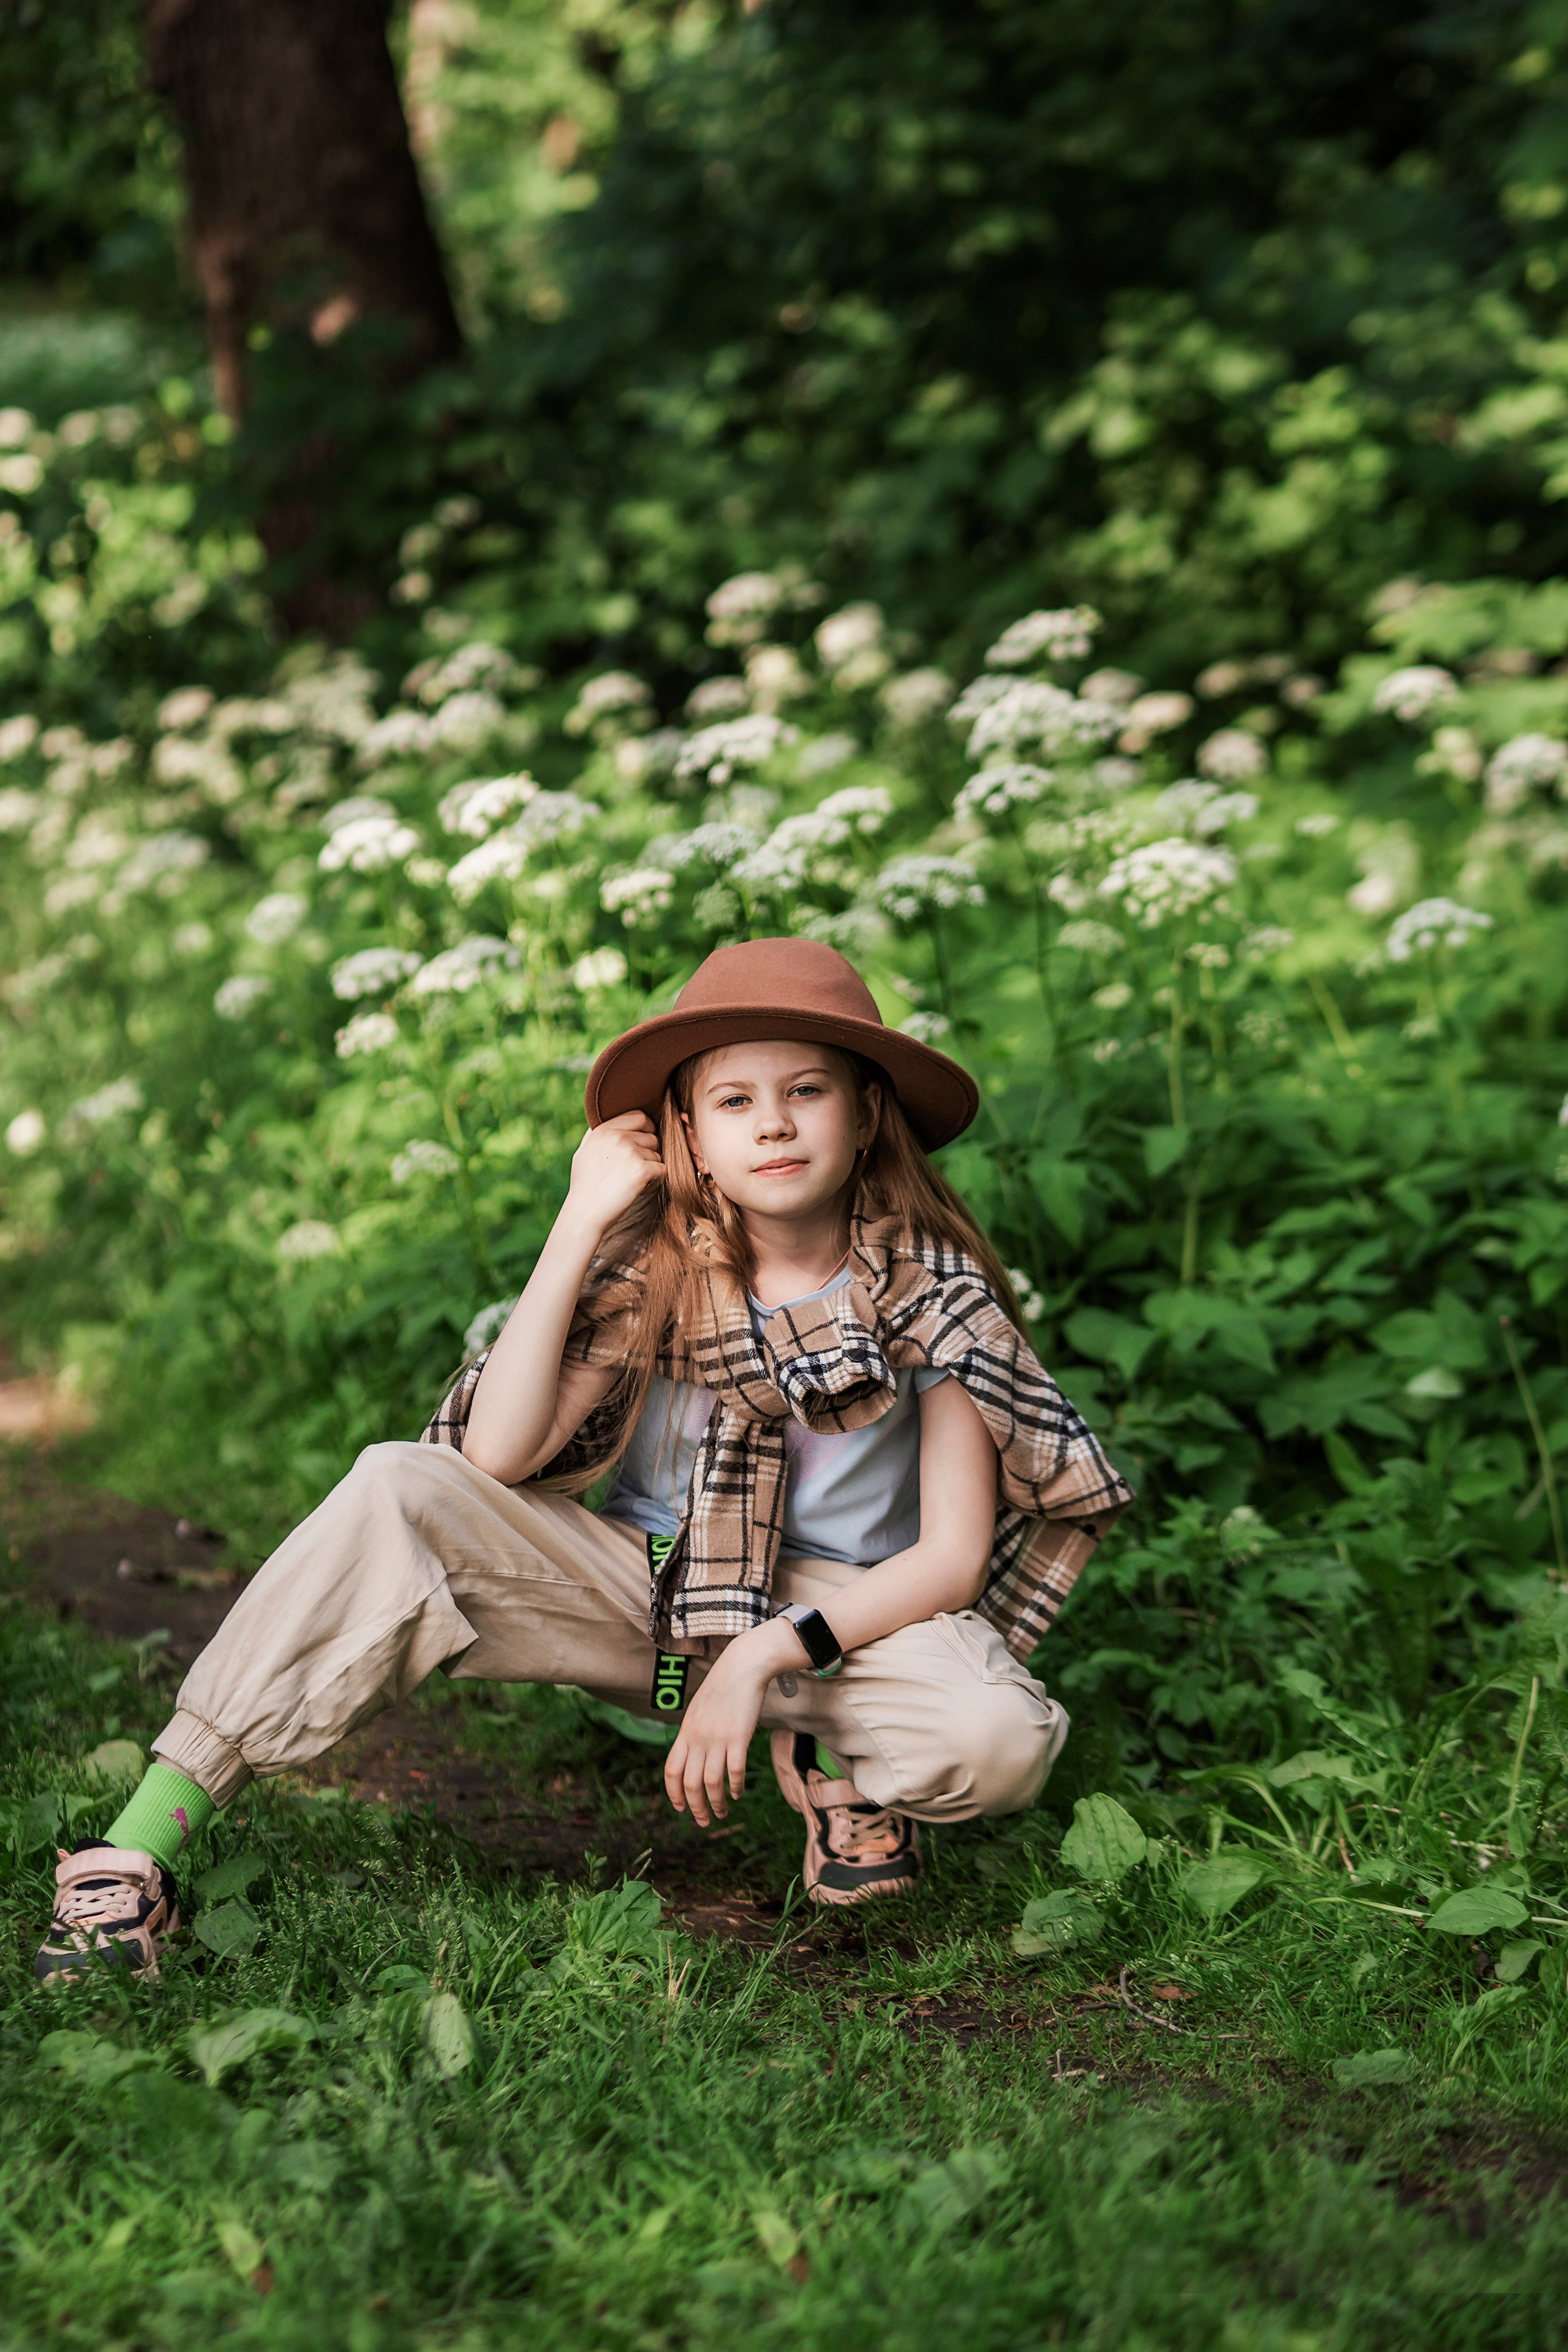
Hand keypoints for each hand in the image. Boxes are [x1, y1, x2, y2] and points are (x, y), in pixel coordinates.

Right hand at [564, 1111, 663, 1237]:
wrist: (584, 1214)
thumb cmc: (584, 1187)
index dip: (645, 1131)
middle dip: (648, 1153)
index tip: (639, 1148)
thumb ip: (601, 1135)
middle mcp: (617, 1136)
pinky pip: (662, 1170)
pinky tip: (638, 1190)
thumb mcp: (584, 1152)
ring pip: (658, 1155)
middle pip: (652, 1137)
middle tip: (633, 1171)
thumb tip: (620, 1125)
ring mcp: (630, 1152)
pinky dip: (654, 1182)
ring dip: (650, 1170)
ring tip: (631, 1183)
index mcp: (603, 1130)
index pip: (640, 1117)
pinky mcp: (642, 1169)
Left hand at [664, 1623, 795, 1825]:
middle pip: (690, 1783)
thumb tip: (692, 1756)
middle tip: (704, 1821)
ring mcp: (718, 1739)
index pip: (671, 1772)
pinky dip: (735, 1787)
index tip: (681, 1809)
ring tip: (722, 1812)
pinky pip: (734, 1771)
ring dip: (716, 1803)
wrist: (742, 1667)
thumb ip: (693, 1734)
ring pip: (711, 1783)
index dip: (674, 1794)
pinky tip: (737, 1793)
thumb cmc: (722, 1688)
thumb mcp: (698, 1710)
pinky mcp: (739, 1737)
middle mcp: (698, 1739)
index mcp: (685, 1733)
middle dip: (696, 1808)